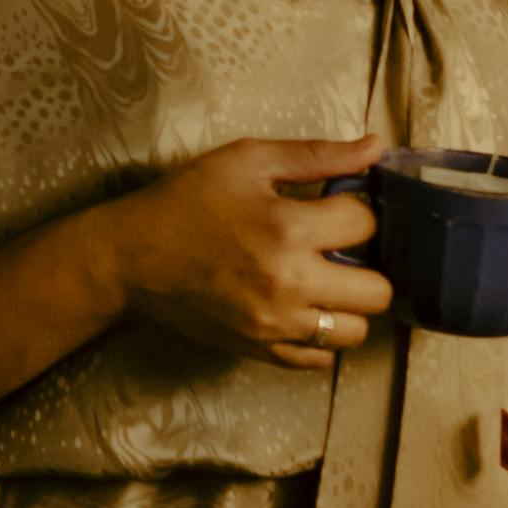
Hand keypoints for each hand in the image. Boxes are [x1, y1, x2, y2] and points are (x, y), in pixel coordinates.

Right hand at [104, 137, 396, 372]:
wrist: (130, 259)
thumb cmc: (186, 201)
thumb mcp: (247, 160)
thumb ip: (316, 155)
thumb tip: (376, 147)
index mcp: (286, 228)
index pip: (366, 225)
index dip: (358, 210)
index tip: (336, 207)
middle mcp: (288, 283)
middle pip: (377, 291)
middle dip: (368, 265)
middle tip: (340, 250)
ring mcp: (276, 324)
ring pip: (355, 332)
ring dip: (348, 305)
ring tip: (325, 282)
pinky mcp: (261, 349)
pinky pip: (320, 360)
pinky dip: (321, 337)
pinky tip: (304, 309)